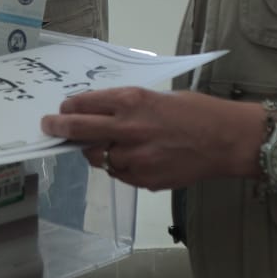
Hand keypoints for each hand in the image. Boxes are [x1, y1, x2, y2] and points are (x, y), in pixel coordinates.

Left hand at [40, 88, 262, 190]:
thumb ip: (128, 106)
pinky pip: (119, 173)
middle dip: (59, 128)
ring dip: (95, 150)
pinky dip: (119, 166)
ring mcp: (135, 157)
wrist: (227, 140)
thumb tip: (100, 114)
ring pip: (97, 157)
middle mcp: (128, 128)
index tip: (61, 110)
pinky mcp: (143, 179)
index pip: (85, 104)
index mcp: (132, 101)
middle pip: (79, 130)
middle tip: (49, 127)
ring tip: (104, 145)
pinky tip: (133, 158)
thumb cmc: (197, 112)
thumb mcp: (158, 98)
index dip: (68, 108)